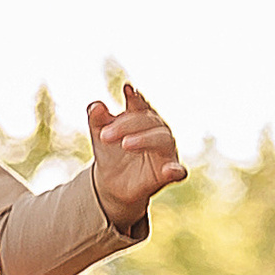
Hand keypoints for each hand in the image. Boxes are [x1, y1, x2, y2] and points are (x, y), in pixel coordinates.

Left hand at [87, 81, 185, 233]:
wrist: (111, 184)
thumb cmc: (110, 153)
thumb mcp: (100, 135)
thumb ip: (97, 119)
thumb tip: (96, 106)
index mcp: (142, 118)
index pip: (140, 105)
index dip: (135, 98)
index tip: (127, 90)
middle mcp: (157, 131)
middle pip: (148, 120)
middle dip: (126, 125)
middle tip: (105, 135)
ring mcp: (166, 151)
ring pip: (163, 139)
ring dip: (145, 140)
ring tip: (126, 144)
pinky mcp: (168, 173)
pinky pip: (178, 171)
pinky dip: (176, 170)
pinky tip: (170, 171)